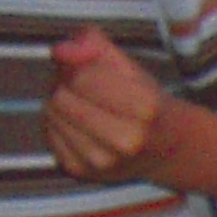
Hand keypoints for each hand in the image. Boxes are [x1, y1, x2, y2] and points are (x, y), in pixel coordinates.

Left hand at [43, 28, 176, 184]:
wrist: (168, 149)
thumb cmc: (146, 101)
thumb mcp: (129, 65)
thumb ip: (94, 44)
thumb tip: (60, 50)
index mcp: (144, 108)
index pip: (82, 77)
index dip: (78, 66)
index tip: (89, 68)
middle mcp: (125, 140)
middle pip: (61, 97)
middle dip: (66, 85)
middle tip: (83, 88)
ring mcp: (103, 161)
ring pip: (51, 116)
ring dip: (59, 105)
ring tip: (81, 105)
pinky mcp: (83, 172)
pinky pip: (48, 137)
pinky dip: (58, 126)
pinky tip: (78, 125)